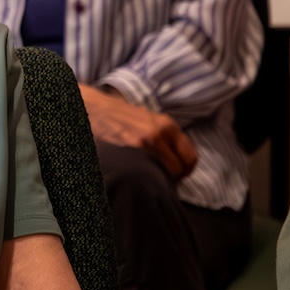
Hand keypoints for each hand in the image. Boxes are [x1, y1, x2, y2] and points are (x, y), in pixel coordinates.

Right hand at [78, 85, 196, 180]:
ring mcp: (148, 142)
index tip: (178, 174)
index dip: (186, 170)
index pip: (191, 156)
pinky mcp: (134, 149)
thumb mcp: (150, 120)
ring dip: (163, 179)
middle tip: (166, 180)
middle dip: (177, 177)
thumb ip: (166, 136)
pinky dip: (149, 177)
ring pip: (168, 172)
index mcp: (168, 125)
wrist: (99, 110)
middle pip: (182, 167)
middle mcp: (161, 133)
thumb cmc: (123, 117)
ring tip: (153, 178)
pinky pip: (151, 171)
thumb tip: (178, 157)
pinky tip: (140, 174)